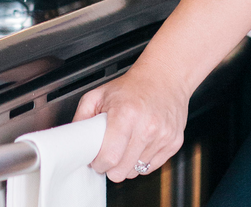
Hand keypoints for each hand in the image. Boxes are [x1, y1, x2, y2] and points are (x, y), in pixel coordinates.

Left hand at [73, 63, 188, 181]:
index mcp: (125, 114)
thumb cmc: (130, 87)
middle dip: (111, 167)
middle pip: (122, 170)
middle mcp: (147, 127)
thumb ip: (82, 117)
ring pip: (137, 171)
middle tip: (108, 153)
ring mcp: (162, 136)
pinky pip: (152, 167)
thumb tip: (76, 140)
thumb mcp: (98, 95)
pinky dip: (142, 160)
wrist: (162, 78)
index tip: (95, 159)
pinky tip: (138, 144)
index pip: (110, 157)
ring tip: (125, 144)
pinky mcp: (173, 143)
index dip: (98, 163)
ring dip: (127, 163)